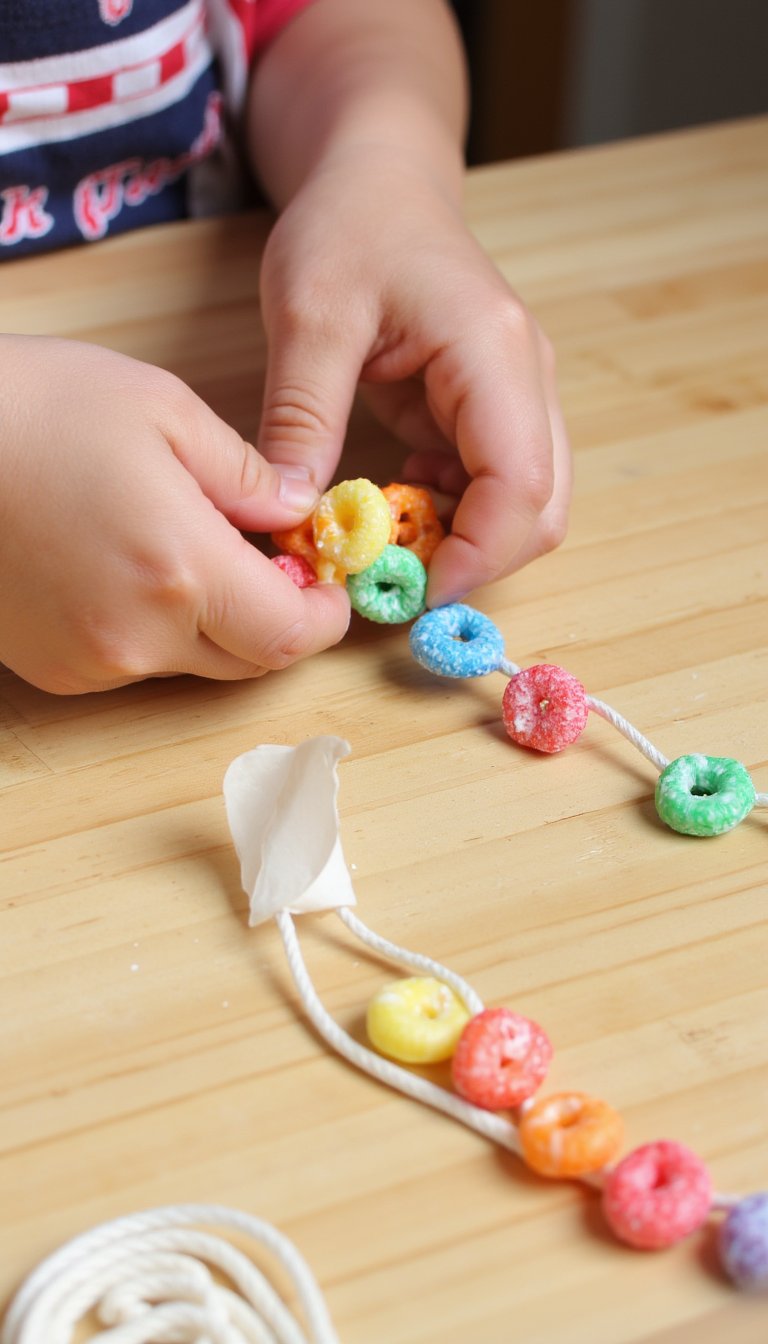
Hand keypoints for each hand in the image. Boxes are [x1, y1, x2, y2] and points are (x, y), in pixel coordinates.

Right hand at [0, 337, 348, 692]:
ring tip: (184, 544)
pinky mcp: (53, 668)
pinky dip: (155, 626)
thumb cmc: (34, 406)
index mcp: (182, 571)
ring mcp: (89, 660)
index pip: (292, 636)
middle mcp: (139, 636)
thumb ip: (248, 477)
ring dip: (212, 619)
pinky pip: (134, 660)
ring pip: (191, 661)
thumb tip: (298, 514)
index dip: (325, 616)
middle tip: (271, 560)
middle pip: (248, 660)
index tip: (327, 582)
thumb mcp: (164, 409)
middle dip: (275, 617)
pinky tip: (129, 564)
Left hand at [255, 151, 570, 606]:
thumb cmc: (349, 225)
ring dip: (465, 541)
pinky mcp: (496, 410)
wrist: (380, 178)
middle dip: (476, 561)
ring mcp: (520, 396)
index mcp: (493, 353)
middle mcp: (526, 380)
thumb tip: (293, 517)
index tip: (413, 591)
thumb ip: (302, 416)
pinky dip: (453, 515)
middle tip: (393, 580)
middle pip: (543, 510)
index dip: (478, 555)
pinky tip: (396, 498)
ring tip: (386, 539)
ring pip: (528, 507)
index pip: (521, 484)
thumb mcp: (308, 314)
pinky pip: (495, 488)